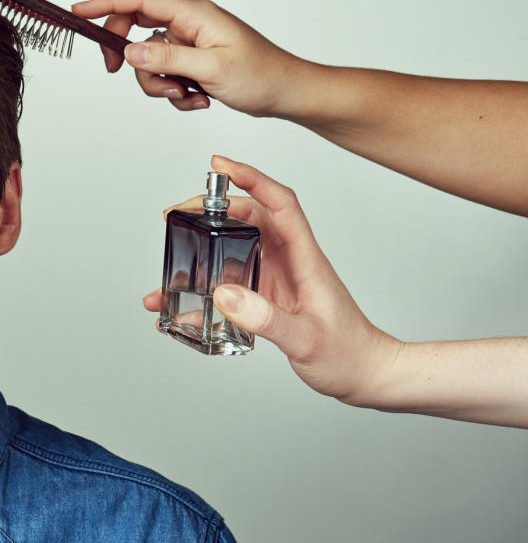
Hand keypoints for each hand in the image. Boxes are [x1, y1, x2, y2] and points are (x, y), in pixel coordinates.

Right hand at [71, 0, 309, 115]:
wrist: (286, 93)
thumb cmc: (262, 75)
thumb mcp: (211, 69)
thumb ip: (168, 58)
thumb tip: (131, 51)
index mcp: (195, 15)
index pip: (140, 1)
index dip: (106, 3)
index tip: (79, 11)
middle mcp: (189, 24)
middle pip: (137, 29)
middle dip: (128, 56)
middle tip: (119, 72)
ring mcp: (190, 43)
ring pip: (149, 60)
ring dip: (159, 84)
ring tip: (187, 94)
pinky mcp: (193, 61)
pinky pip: (166, 75)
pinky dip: (175, 93)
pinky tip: (199, 99)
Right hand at [143, 156, 402, 405]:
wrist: (366, 375)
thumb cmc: (349, 355)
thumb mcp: (305, 340)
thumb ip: (265, 319)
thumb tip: (223, 294)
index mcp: (305, 260)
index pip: (279, 205)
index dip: (251, 179)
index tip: (220, 167)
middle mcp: (291, 262)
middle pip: (250, 219)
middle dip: (212, 209)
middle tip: (178, 214)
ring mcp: (279, 278)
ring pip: (237, 246)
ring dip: (205, 244)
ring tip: (175, 252)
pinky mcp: (270, 297)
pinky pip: (233, 280)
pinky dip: (207, 286)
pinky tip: (186, 305)